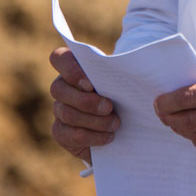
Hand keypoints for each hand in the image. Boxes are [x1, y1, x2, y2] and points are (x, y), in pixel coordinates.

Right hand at [49, 46, 119, 162]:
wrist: (127, 123)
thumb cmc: (126, 94)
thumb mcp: (127, 80)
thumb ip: (125, 70)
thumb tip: (137, 67)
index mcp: (75, 68)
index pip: (58, 58)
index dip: (70, 69)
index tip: (90, 82)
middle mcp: (62, 87)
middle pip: (58, 89)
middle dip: (86, 100)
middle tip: (109, 107)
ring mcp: (60, 110)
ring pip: (65, 113)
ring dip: (93, 120)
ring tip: (115, 123)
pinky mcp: (61, 132)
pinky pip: (67, 135)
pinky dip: (90, 137)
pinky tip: (108, 137)